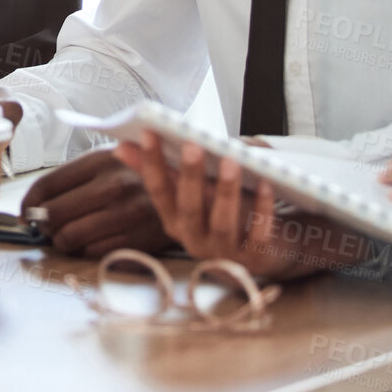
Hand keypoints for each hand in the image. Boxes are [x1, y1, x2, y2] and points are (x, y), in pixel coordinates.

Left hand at [19, 148, 172, 256]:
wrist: (191, 191)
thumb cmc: (138, 177)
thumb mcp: (109, 161)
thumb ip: (73, 178)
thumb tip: (33, 205)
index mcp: (100, 161)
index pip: (46, 186)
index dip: (28, 204)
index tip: (26, 213)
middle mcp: (113, 186)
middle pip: (52, 215)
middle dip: (44, 225)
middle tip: (48, 226)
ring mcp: (127, 215)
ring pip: (69, 239)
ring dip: (63, 241)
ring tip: (69, 235)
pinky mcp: (138, 239)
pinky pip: (93, 254)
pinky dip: (86, 251)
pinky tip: (93, 242)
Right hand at [119, 132, 369, 280]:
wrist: (269, 250)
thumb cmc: (227, 212)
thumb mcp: (195, 191)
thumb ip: (164, 171)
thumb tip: (122, 147)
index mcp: (176, 222)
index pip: (158, 191)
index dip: (152, 162)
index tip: (150, 131)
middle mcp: (195, 241)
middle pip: (188, 209)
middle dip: (189, 176)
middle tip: (193, 143)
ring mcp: (224, 253)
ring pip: (221, 223)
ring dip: (225, 191)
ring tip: (231, 160)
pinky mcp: (255, 259)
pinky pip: (257, 235)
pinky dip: (262, 209)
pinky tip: (265, 185)